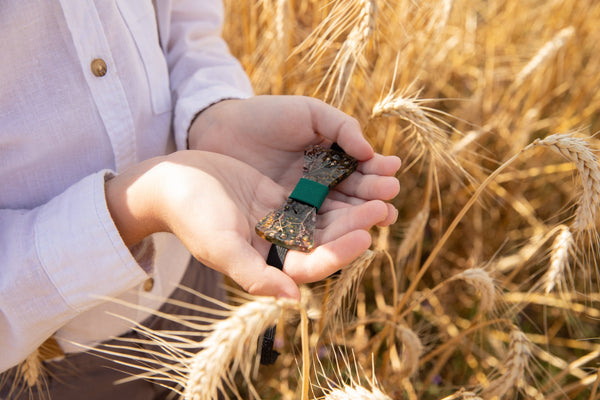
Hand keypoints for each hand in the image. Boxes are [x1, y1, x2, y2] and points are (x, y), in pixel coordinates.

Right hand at [105, 151, 391, 298]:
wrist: (171, 183)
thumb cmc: (192, 216)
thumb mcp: (221, 246)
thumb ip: (255, 274)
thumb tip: (293, 299)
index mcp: (268, 264)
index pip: (312, 264)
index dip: (339, 253)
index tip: (365, 236)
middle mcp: (278, 246)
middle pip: (325, 239)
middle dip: (353, 224)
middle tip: (383, 206)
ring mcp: (280, 220)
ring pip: (324, 216)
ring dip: (350, 205)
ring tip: (379, 188)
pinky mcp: (279, 197)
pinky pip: (313, 193)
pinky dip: (334, 185)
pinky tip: (356, 172)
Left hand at [188, 95, 400, 225]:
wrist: (221, 128)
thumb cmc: (267, 115)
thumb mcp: (309, 113)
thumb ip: (341, 128)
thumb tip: (370, 152)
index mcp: (329, 161)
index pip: (360, 173)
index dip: (376, 176)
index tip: (392, 176)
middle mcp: (319, 187)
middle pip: (352, 198)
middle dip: (373, 199)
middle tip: (389, 199)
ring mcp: (301, 205)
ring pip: (335, 216)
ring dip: (358, 218)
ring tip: (379, 216)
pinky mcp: (281, 220)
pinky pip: (308, 228)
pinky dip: (328, 233)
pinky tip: (345, 233)